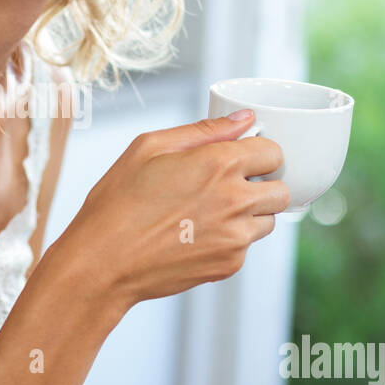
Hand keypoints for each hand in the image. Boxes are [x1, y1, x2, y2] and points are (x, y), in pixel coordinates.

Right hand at [64, 110, 290, 310]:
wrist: (103, 262)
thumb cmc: (117, 202)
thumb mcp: (149, 147)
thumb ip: (204, 130)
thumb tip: (244, 119)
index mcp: (219, 164)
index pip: (274, 152)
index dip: (257, 153)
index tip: (240, 158)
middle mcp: (236, 200)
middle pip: (281, 190)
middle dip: (262, 185)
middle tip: (228, 187)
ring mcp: (236, 237)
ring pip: (269, 221)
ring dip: (250, 214)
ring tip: (209, 213)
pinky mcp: (229, 264)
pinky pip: (246, 246)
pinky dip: (230, 239)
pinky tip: (195, 235)